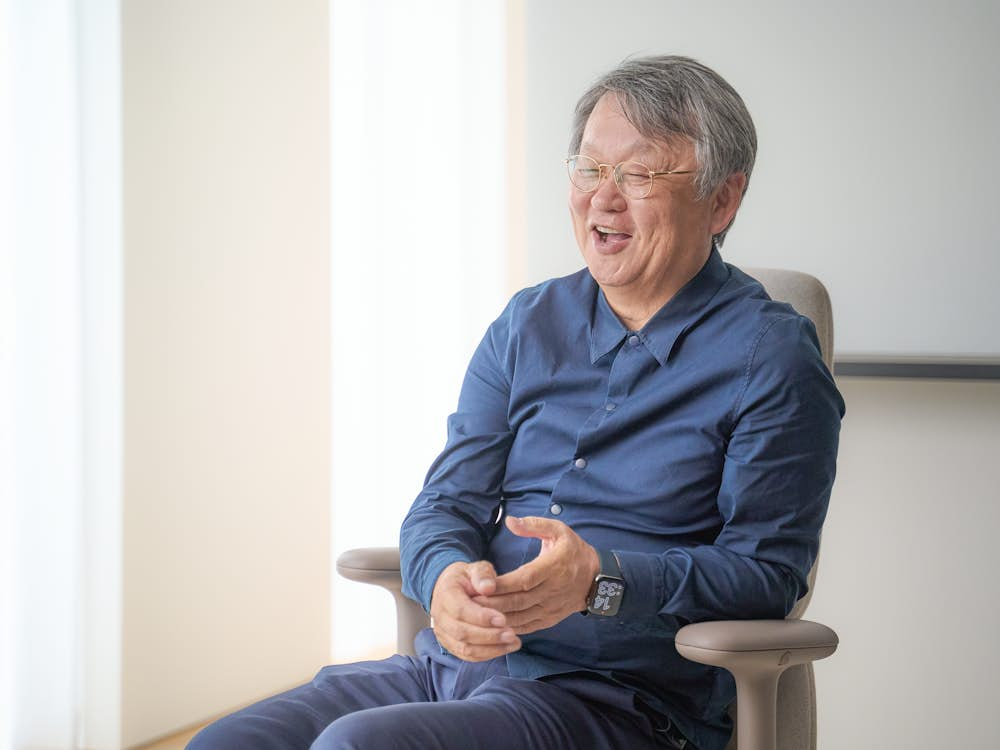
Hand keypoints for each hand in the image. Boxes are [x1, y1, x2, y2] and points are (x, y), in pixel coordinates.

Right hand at [429, 560, 521, 661]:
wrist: (451, 588)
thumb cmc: (467, 578)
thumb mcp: (476, 569)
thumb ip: (482, 575)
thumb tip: (488, 588)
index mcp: (445, 594)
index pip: (460, 610)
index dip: (481, 617)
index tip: (503, 619)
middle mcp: (440, 616)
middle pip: (462, 632)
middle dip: (489, 636)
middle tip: (512, 634)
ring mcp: (443, 632)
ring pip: (464, 648)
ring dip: (491, 649)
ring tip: (513, 643)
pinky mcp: (450, 644)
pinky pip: (467, 655)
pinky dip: (487, 655)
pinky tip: (505, 648)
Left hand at [473, 516, 598, 634]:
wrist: (597, 578)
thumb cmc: (573, 551)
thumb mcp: (558, 530)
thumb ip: (534, 525)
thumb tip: (510, 521)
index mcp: (553, 567)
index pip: (524, 579)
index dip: (503, 584)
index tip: (483, 585)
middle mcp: (552, 590)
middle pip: (518, 600)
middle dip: (493, 604)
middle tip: (469, 602)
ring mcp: (551, 607)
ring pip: (521, 616)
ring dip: (497, 618)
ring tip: (475, 615)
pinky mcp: (550, 618)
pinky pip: (527, 626)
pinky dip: (509, 628)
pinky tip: (493, 626)